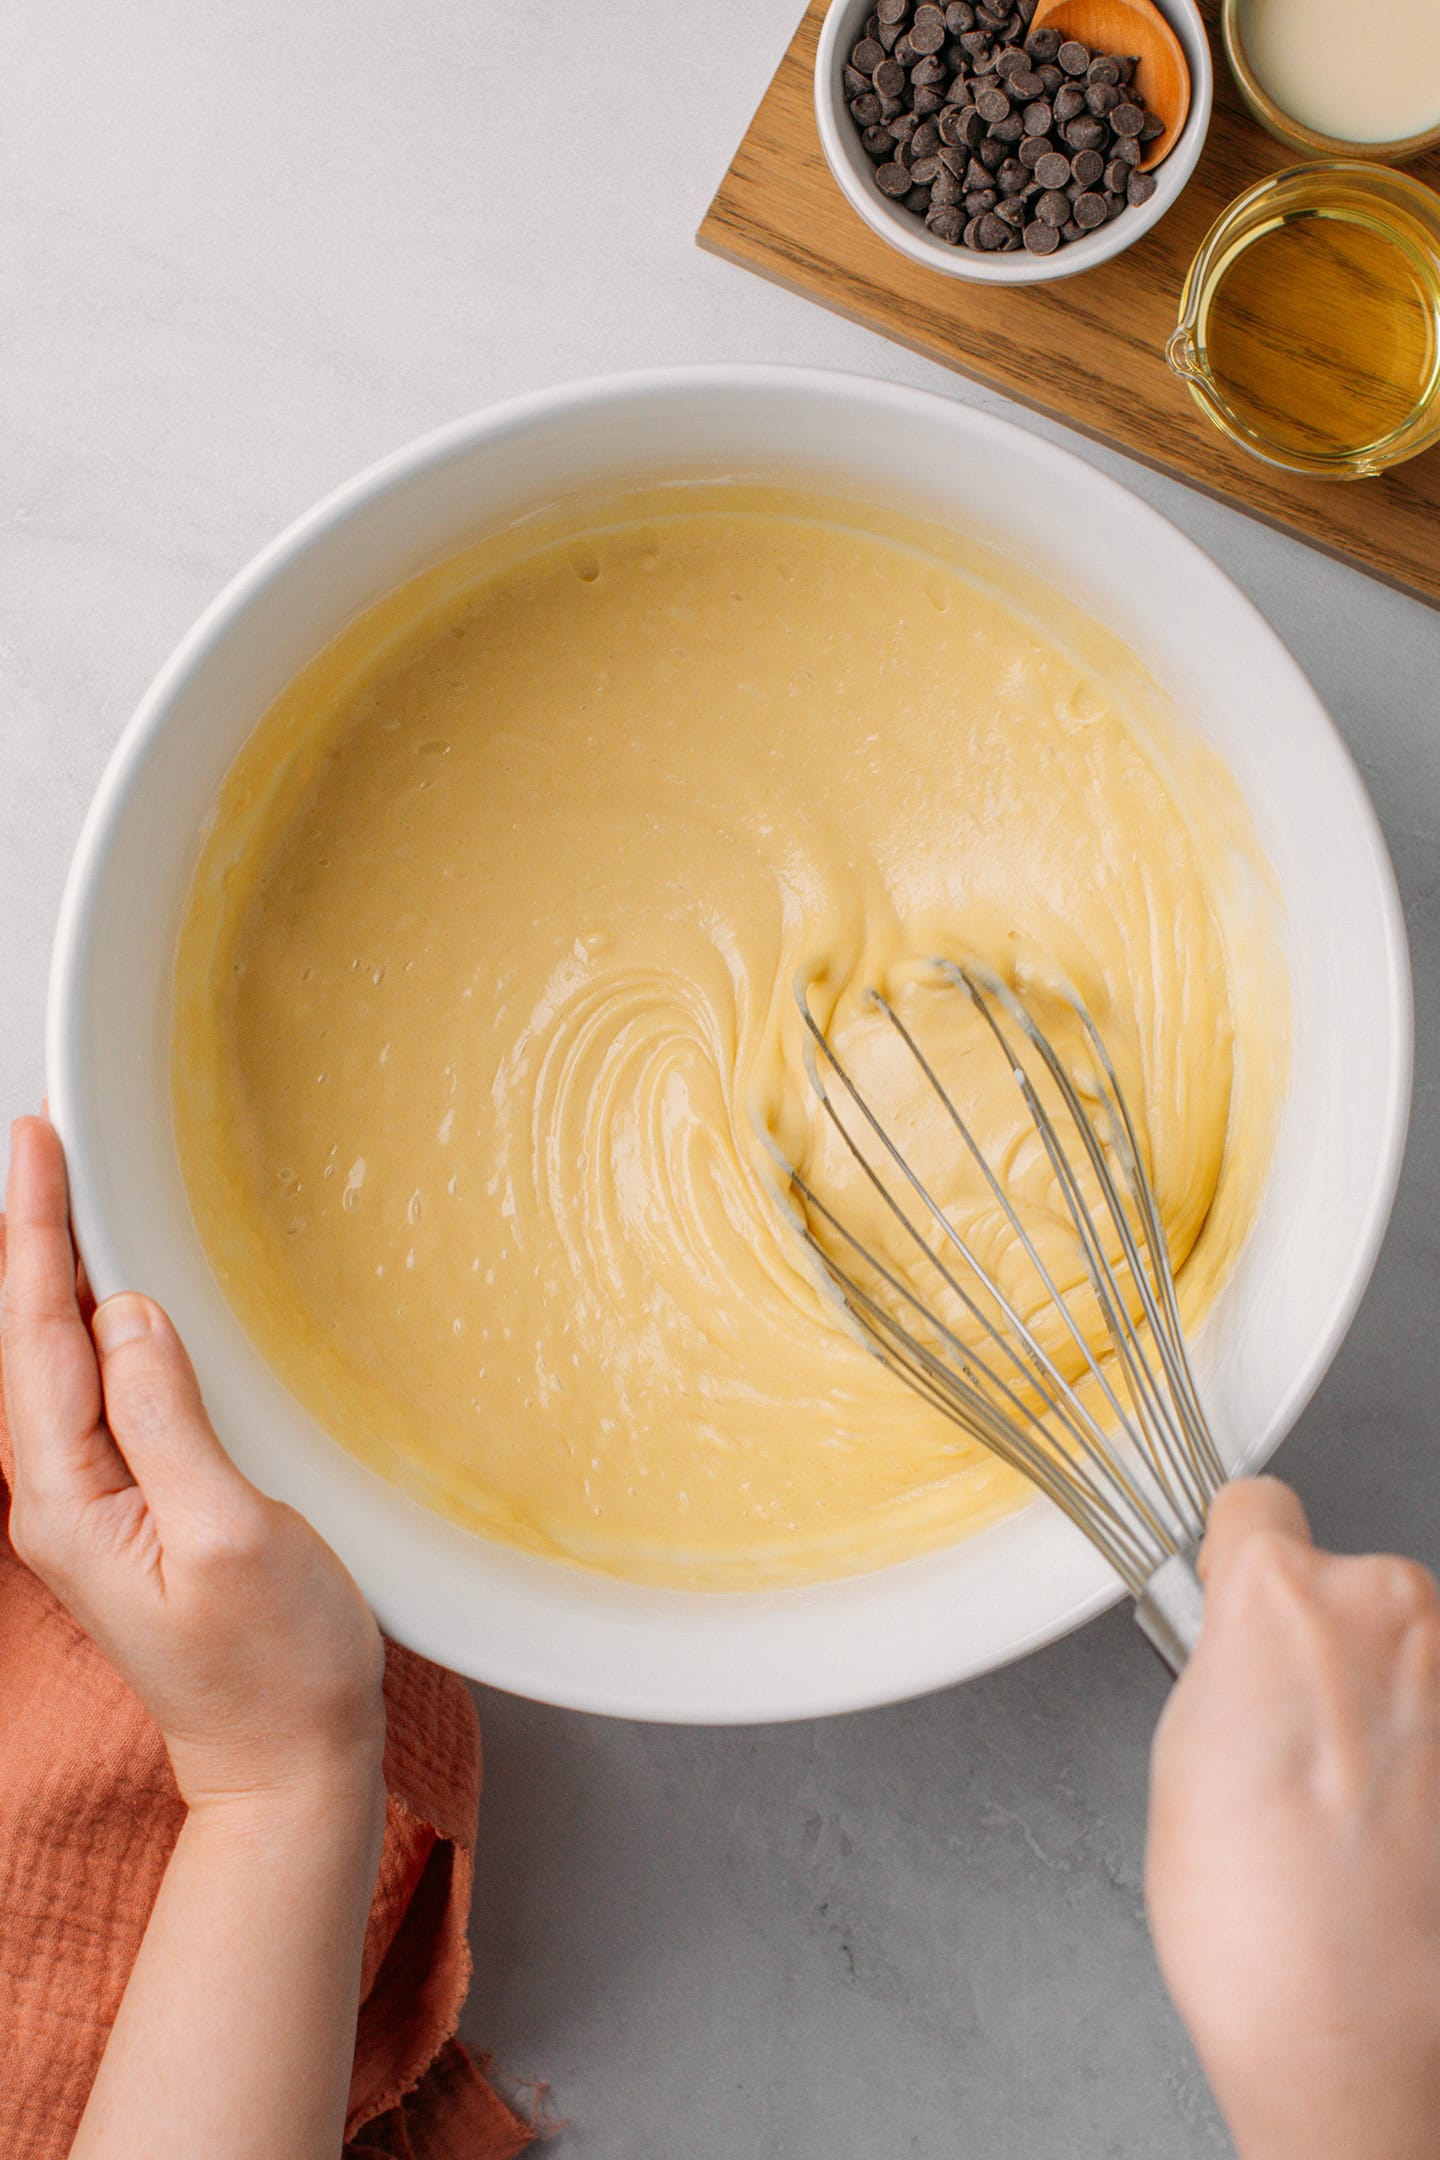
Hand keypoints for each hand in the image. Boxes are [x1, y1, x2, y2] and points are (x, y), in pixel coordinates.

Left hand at [1, 1115, 385, 1809]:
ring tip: (63, 1192)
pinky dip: (91, 1326)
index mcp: (70, 1502)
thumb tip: (128, 1316)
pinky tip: (109, 1298)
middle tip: (42, 1140)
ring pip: (52, 1364)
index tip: (37, 1144)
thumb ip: (167, 1421)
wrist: (286, 1761)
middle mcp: (61, 1499)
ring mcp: (92, 1507)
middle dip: (30, 1236)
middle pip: (26, 1342)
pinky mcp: (131, 1509)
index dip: (34, 1233)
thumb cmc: (273, 1666)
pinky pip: (92, 1394)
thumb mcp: (230, 1536)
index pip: (33, 1338)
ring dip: (53, 1274)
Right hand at [1147, 1478, 1439, 2159]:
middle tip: (1280, 1735)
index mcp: (1282, 1593)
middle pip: (1342, 1580)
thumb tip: (1244, 1643)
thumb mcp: (1182, 1745)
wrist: (1353, 2027)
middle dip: (1315, 1640)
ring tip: (1336, 1797)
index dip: (1235, 1559)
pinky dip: (1419, 1750)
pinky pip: (1438, 1712)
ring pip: (1401, 1648)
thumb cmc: (1255, 1912)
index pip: (1255, 1507)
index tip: (1230, 1593)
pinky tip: (1387, 1823)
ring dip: (1377, 1698)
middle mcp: (1385, 1607)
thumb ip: (1225, 1657)